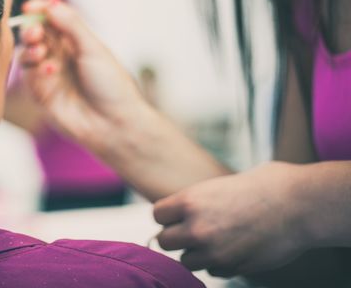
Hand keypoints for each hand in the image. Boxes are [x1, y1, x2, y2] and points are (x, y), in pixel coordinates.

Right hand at [19, 0, 146, 156]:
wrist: (115, 124)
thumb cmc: (111, 85)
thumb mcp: (93, 48)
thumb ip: (71, 25)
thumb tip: (51, 2)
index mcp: (75, 41)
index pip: (51, 19)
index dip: (39, 11)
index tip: (31, 6)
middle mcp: (60, 56)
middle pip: (35, 35)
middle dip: (31, 30)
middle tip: (36, 33)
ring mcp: (49, 75)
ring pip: (26, 55)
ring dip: (30, 49)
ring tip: (41, 51)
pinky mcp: (41, 95)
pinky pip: (28, 77)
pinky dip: (36, 70)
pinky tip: (51, 71)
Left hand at [154, 162, 307, 276]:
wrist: (299, 205)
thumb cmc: (263, 186)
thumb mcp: (219, 185)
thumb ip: (197, 201)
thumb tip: (182, 213)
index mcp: (190, 201)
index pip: (157, 215)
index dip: (168, 215)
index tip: (178, 215)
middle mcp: (197, 228)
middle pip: (165, 242)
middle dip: (177, 237)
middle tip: (193, 230)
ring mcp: (215, 252)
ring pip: (186, 261)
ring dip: (197, 253)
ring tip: (217, 239)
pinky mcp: (233, 268)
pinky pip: (213, 271)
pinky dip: (219, 264)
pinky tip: (235, 248)